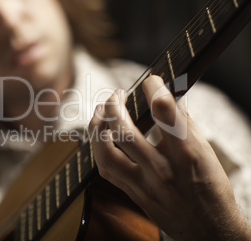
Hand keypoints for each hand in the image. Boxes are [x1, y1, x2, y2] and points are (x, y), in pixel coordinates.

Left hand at [89, 75, 250, 239]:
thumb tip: (169, 97)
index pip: (164, 111)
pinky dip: (99, 148)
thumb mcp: (206, 152)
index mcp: (187, 154)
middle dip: (114, 105)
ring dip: (98, 126)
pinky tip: (101, 136)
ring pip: (106, 151)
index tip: (151, 81)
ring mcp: (144, 184)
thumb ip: (184, 124)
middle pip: (125, 130)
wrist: (208, 230)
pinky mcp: (133, 193)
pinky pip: (106, 168)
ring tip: (100, 112)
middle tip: (116, 95)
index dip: (154, 88)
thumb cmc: (211, 189)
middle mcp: (162, 169)